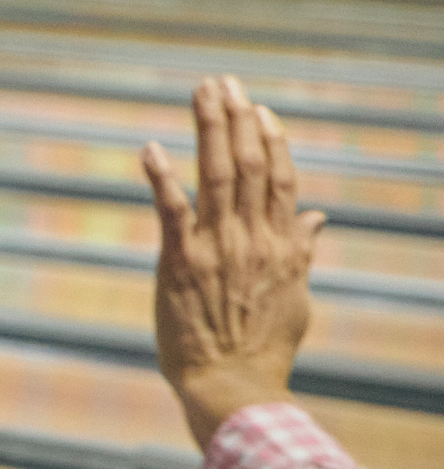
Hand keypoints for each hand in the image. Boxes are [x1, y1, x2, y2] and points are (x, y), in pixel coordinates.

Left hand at [143, 75, 325, 449]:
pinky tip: (151, 148)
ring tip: (201, 93)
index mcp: (282, 246)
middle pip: (248, 165)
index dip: (270, 140)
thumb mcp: (295, 297)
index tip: (259, 110)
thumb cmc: (262, 347)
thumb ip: (301, 252)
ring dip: (208, 130)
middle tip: (223, 82)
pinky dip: (161, 177)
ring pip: (215, 175)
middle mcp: (252, 239)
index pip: (279, 180)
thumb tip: (317, 219)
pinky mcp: (179, 262)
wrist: (231, 385)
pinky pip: (169, 210)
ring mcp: (216, 247)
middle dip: (236, 119)